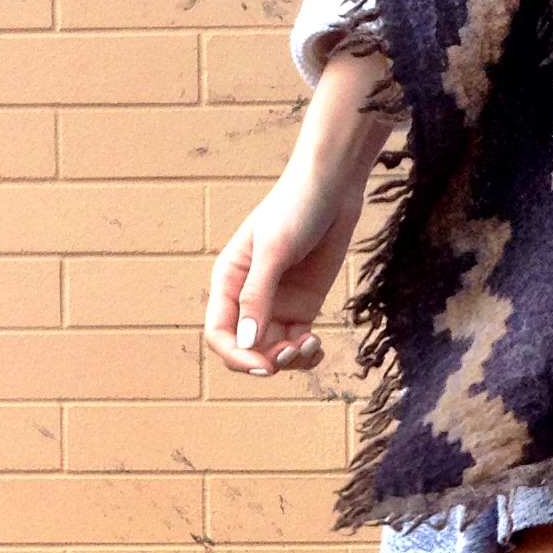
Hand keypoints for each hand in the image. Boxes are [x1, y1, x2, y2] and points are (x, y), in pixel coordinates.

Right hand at [203, 48, 399, 378]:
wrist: (332, 188)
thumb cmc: (296, 209)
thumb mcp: (274, 250)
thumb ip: (258, 296)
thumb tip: (246, 340)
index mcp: (227, 282)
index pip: (219, 333)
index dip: (237, 355)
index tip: (266, 365)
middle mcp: (247, 298)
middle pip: (244, 348)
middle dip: (266, 359)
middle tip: (294, 351)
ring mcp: (275, 304)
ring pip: (272, 351)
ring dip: (290, 360)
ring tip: (311, 344)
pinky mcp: (302, 306)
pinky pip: (296, 343)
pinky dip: (306, 353)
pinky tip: (317, 345)